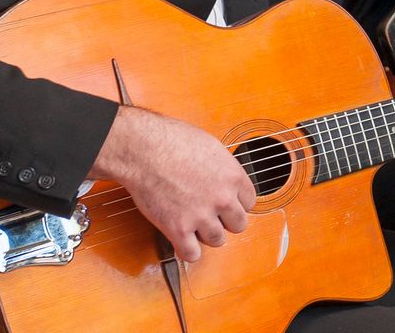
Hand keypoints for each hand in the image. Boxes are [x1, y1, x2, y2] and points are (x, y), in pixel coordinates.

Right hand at [91, 106, 254, 262]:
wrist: (144, 149)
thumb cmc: (173, 140)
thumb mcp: (211, 148)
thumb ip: (223, 169)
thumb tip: (225, 179)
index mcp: (233, 176)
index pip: (250, 202)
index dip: (236, 203)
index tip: (226, 203)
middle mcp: (222, 198)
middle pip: (239, 224)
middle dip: (226, 221)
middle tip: (212, 215)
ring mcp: (201, 215)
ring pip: (218, 240)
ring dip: (207, 235)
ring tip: (196, 226)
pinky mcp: (178, 229)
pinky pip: (192, 254)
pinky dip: (188, 251)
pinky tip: (183, 241)